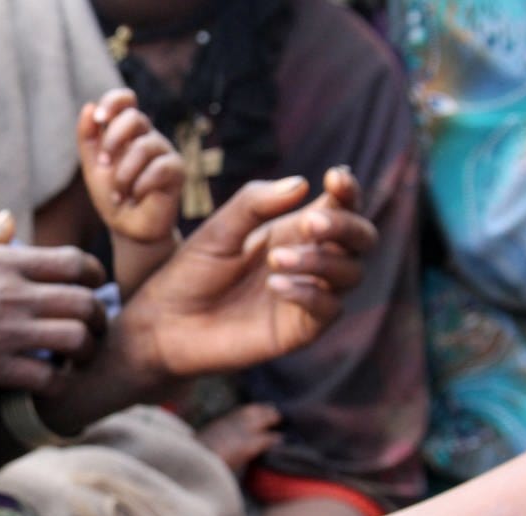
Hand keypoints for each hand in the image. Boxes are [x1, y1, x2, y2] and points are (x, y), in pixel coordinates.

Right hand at [0, 211, 107, 390]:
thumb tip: (8, 220)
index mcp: (6, 262)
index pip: (75, 263)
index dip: (97, 276)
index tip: (97, 287)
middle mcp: (12, 294)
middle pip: (85, 304)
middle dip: (101, 320)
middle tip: (96, 329)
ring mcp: (5, 331)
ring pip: (76, 341)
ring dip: (87, 352)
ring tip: (79, 357)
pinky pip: (48, 378)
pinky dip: (60, 383)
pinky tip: (53, 380)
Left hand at [78, 89, 183, 246]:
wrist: (128, 230)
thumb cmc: (113, 196)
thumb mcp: (93, 167)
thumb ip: (88, 138)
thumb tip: (89, 107)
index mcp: (127, 132)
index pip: (126, 100)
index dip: (113, 102)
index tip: (100, 118)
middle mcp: (148, 137)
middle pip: (135, 117)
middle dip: (113, 140)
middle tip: (104, 164)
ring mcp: (164, 152)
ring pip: (144, 147)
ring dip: (124, 174)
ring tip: (119, 194)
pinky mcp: (177, 170)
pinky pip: (159, 168)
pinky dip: (140, 185)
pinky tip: (136, 197)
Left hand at [116, 169, 374, 378]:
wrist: (164, 323)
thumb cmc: (190, 272)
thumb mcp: (219, 229)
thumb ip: (255, 203)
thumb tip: (303, 183)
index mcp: (293, 230)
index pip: (340, 206)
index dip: (348, 190)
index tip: (335, 176)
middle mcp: (310, 261)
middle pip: (361, 239)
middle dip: (345, 226)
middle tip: (309, 224)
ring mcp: (308, 296)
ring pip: (350, 273)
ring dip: (320, 261)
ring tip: (275, 261)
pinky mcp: (299, 330)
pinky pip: (328, 310)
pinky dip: (310, 294)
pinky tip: (277, 287)